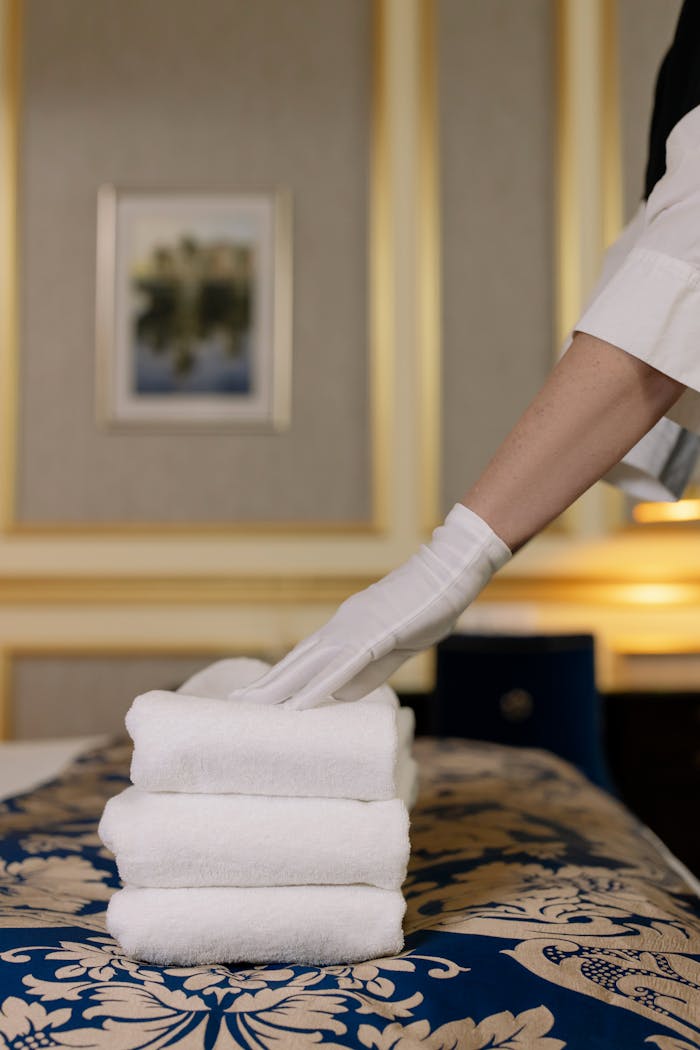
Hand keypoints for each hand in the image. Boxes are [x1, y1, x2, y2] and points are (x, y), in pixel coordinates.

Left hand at [228, 503, 511, 709]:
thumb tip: (339, 696)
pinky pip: (339, 668)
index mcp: (345, 628)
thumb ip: (367, 672)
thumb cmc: (426, 608)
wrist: (448, 574)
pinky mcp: (373, 637)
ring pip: (308, 665)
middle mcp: (340, 627)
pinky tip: (298, 705)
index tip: (256, 694)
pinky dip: (316, 688)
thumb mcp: (393, 648)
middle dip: (266, 684)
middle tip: (235, 703)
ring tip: (253, 708)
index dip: (279, 677)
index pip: (304, 658)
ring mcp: (354, 630)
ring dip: (280, 689)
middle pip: (296, 661)